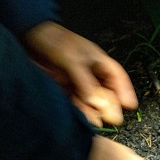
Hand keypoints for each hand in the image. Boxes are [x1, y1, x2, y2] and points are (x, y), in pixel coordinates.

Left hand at [22, 21, 136, 126]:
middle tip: (112, 119)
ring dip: (92, 110)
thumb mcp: (73, 60)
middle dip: (109, 106)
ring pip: (89, 100)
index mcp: (98, 62)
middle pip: (104, 92)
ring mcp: (76, 81)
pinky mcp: (63, 88)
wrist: (29, 38)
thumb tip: (100, 103)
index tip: (130, 106)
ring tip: (94, 121)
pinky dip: (77, 110)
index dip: (125, 91)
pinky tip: (80, 117)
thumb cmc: (55, 41)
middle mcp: (89, 73)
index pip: (117, 77)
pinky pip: (74, 102)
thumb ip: (86, 82)